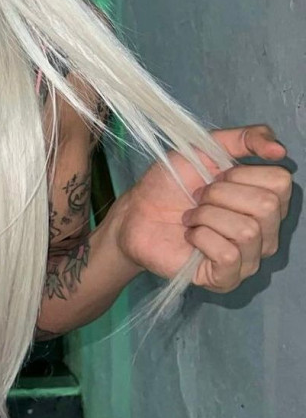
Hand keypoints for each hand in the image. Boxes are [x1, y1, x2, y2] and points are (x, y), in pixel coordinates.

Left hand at [112, 124, 291, 291]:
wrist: (137, 213)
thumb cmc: (172, 183)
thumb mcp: (206, 148)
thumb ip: (246, 139)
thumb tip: (280, 150)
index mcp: (268, 201)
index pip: (281, 182)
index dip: (241, 174)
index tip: (215, 177)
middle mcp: (267, 232)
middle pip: (266, 206)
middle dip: (220, 194)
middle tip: (198, 198)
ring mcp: (250, 259)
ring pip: (247, 231)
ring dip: (206, 216)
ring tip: (191, 217)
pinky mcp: (226, 279)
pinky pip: (229, 255)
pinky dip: (201, 238)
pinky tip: (189, 237)